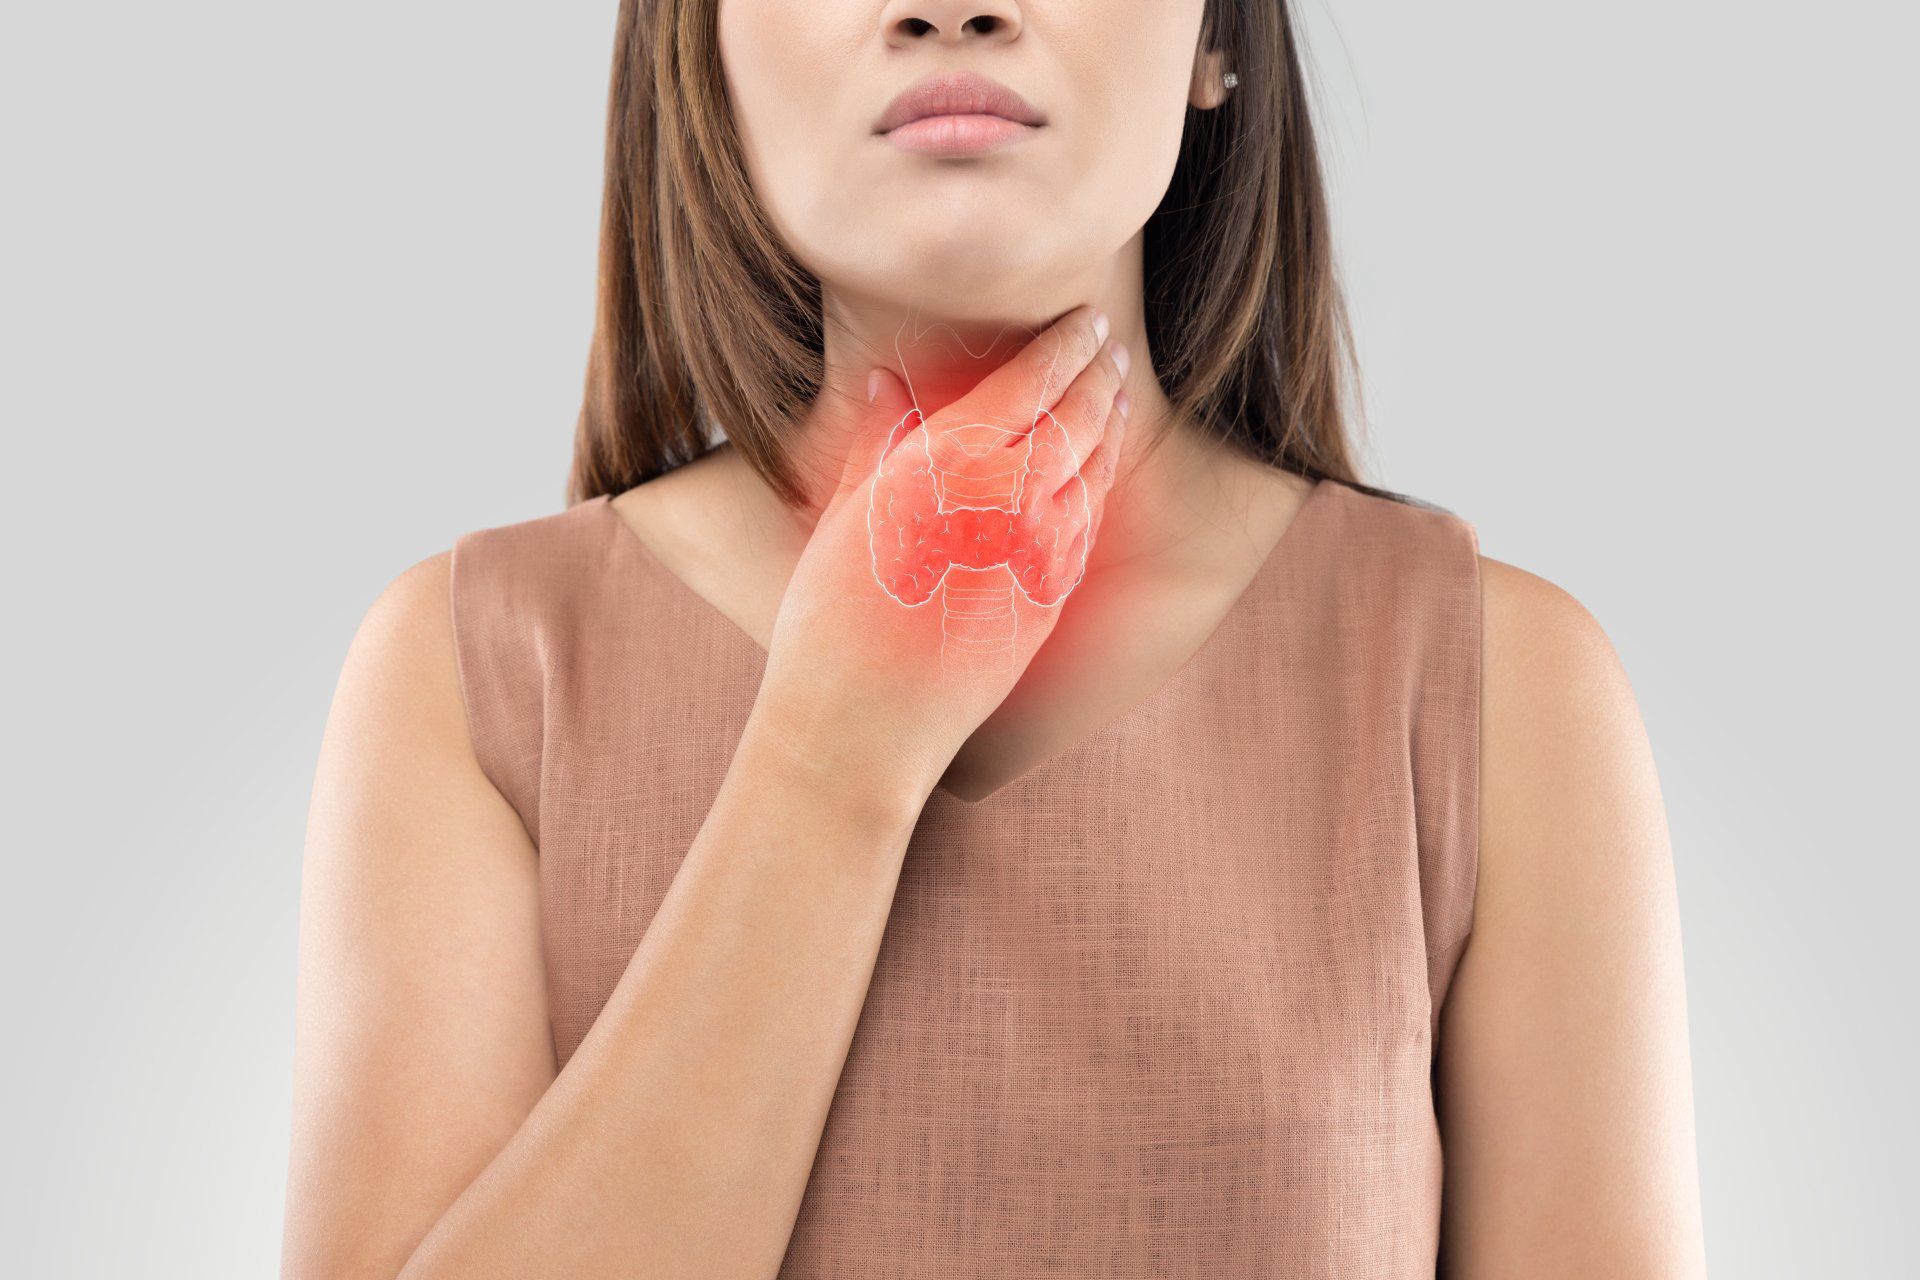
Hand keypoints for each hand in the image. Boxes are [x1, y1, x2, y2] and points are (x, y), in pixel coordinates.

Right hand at [753, 304, 1129, 796]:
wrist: (864, 723)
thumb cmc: (831, 618)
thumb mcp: (844, 516)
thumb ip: (877, 442)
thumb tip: (886, 381)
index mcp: (949, 464)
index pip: (1032, 381)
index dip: (1066, 343)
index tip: (1086, 319)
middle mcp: (1006, 500)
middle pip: (1077, 417)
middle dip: (1098, 373)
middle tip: (1109, 346)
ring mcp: (1039, 551)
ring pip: (1094, 470)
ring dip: (1109, 423)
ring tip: (1114, 395)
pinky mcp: (1051, 598)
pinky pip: (1087, 525)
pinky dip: (1098, 485)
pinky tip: (1096, 473)